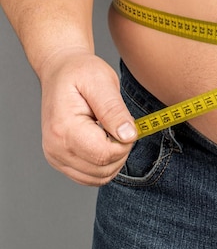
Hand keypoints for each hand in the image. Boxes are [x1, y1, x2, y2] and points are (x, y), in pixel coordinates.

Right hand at [39, 49, 136, 185]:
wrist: (61, 71)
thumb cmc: (81, 73)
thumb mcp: (102, 82)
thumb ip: (114, 110)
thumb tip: (129, 136)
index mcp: (64, 129)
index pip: (104, 154)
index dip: (125, 143)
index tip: (127, 124)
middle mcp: (55, 148)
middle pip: (103, 169)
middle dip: (121, 150)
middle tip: (119, 124)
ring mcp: (56, 157)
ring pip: (99, 177)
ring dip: (115, 159)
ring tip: (111, 131)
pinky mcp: (61, 160)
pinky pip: (91, 177)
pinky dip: (105, 164)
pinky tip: (105, 141)